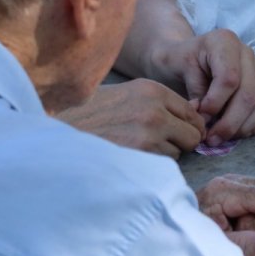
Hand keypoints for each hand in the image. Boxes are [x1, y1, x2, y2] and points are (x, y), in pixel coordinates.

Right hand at [59, 79, 204, 157]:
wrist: (61, 132)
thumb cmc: (90, 115)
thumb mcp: (125, 96)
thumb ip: (156, 104)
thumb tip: (193, 118)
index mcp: (151, 90)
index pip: (192, 113)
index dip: (189, 126)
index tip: (180, 134)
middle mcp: (154, 109)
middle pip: (193, 134)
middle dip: (182, 142)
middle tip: (162, 145)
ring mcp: (149, 133)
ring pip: (179, 152)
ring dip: (165, 155)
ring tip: (137, 149)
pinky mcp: (141, 154)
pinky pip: (164, 165)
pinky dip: (153, 165)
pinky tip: (133, 158)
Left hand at [147, 29, 254, 144]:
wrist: (188, 56)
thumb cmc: (180, 60)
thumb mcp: (176, 66)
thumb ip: (193, 89)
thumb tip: (205, 118)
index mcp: (225, 42)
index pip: (230, 78)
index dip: (216, 103)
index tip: (200, 117)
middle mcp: (247, 54)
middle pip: (248, 95)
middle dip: (229, 123)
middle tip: (211, 139)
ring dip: (243, 128)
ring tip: (222, 138)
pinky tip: (237, 134)